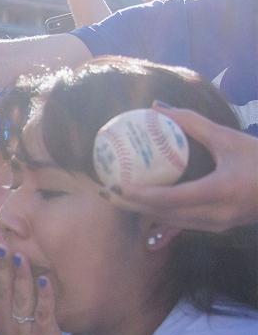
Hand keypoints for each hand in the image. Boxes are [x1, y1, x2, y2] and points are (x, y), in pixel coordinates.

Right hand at [0, 246, 72, 334]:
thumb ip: (18, 314)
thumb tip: (24, 291)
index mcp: (3, 323)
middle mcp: (10, 325)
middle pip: (3, 292)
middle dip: (2, 268)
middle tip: (2, 246)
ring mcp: (26, 332)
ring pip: (21, 298)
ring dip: (21, 275)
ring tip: (20, 255)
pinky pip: (43, 313)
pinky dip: (44, 295)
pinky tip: (44, 279)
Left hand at [112, 104, 257, 231]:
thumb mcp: (229, 138)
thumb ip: (192, 123)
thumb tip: (157, 107)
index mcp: (221, 191)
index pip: (172, 199)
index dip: (141, 195)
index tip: (116, 186)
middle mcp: (218, 214)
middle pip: (165, 215)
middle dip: (132, 205)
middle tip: (105, 191)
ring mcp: (219, 225)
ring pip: (172, 223)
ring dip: (143, 212)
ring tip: (116, 197)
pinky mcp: (220, 227)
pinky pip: (183, 224)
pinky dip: (160, 215)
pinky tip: (141, 206)